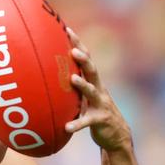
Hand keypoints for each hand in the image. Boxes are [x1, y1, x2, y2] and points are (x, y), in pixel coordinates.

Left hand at [65, 28, 132, 150]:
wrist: (116, 135)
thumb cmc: (95, 114)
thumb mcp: (85, 99)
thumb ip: (72, 89)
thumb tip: (48, 79)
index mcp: (93, 81)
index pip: (86, 59)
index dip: (78, 44)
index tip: (66, 29)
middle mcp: (99, 89)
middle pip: (92, 70)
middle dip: (84, 59)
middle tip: (73, 51)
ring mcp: (101, 104)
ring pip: (92, 92)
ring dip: (83, 85)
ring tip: (72, 79)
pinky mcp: (100, 120)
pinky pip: (88, 121)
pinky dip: (77, 124)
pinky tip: (67, 127)